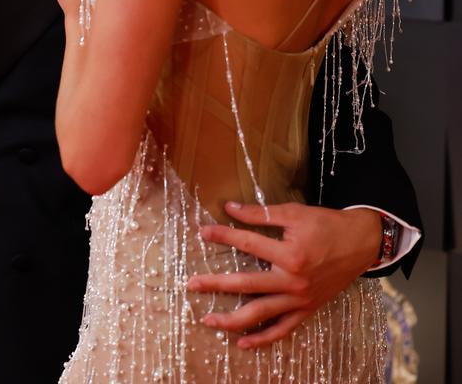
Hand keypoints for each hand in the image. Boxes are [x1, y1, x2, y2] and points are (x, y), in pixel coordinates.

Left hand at [187, 200, 380, 348]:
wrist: (360, 243)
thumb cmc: (326, 224)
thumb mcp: (294, 213)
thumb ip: (261, 214)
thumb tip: (231, 208)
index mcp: (289, 254)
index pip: (247, 244)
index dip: (223, 236)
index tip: (203, 233)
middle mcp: (293, 281)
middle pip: (246, 285)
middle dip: (216, 284)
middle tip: (192, 284)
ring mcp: (299, 299)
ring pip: (260, 314)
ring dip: (232, 319)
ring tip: (209, 320)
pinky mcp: (307, 310)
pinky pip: (282, 329)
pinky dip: (262, 339)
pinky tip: (243, 343)